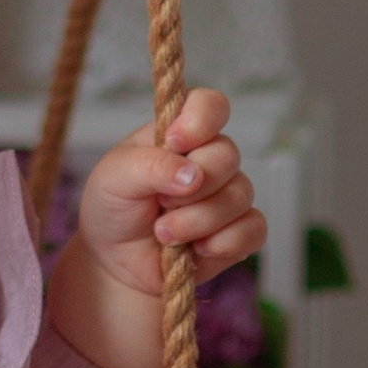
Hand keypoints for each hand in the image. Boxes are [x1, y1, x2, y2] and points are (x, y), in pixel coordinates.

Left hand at [77, 90, 264, 304]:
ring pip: (240, 195)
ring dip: (198, 220)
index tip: (175, 143)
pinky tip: (196, 251)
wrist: (115, 262)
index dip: (200, 120)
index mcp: (179, 134)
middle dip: (192, 187)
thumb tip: (193, 175)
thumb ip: (150, 166)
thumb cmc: (113, 209)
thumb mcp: (114, 179)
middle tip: (160, 203)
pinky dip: (223, 243)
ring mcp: (227, 195)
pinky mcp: (239, 232)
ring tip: (164, 233)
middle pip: (228, 155)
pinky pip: (253, 230)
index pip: (210, 105)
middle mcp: (208, 159)